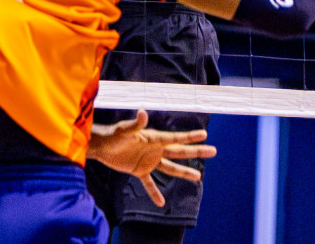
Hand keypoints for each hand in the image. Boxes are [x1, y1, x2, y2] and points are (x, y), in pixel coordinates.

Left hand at [90, 111, 215, 206]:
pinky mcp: (139, 170)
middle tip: (213, 150)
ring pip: (170, 168)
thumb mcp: (124, 130)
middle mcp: (155, 150)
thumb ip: (135, 124)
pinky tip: (161, 203)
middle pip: (179, 152)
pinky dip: (154, 193)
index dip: (190, 137)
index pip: (176, 138)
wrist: (101, 146)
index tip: (204, 134)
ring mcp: (149, 161)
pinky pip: (149, 184)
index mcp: (154, 139)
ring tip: (198, 177)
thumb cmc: (113, 135)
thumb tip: (143, 113)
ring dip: (184, 172)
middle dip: (196, 152)